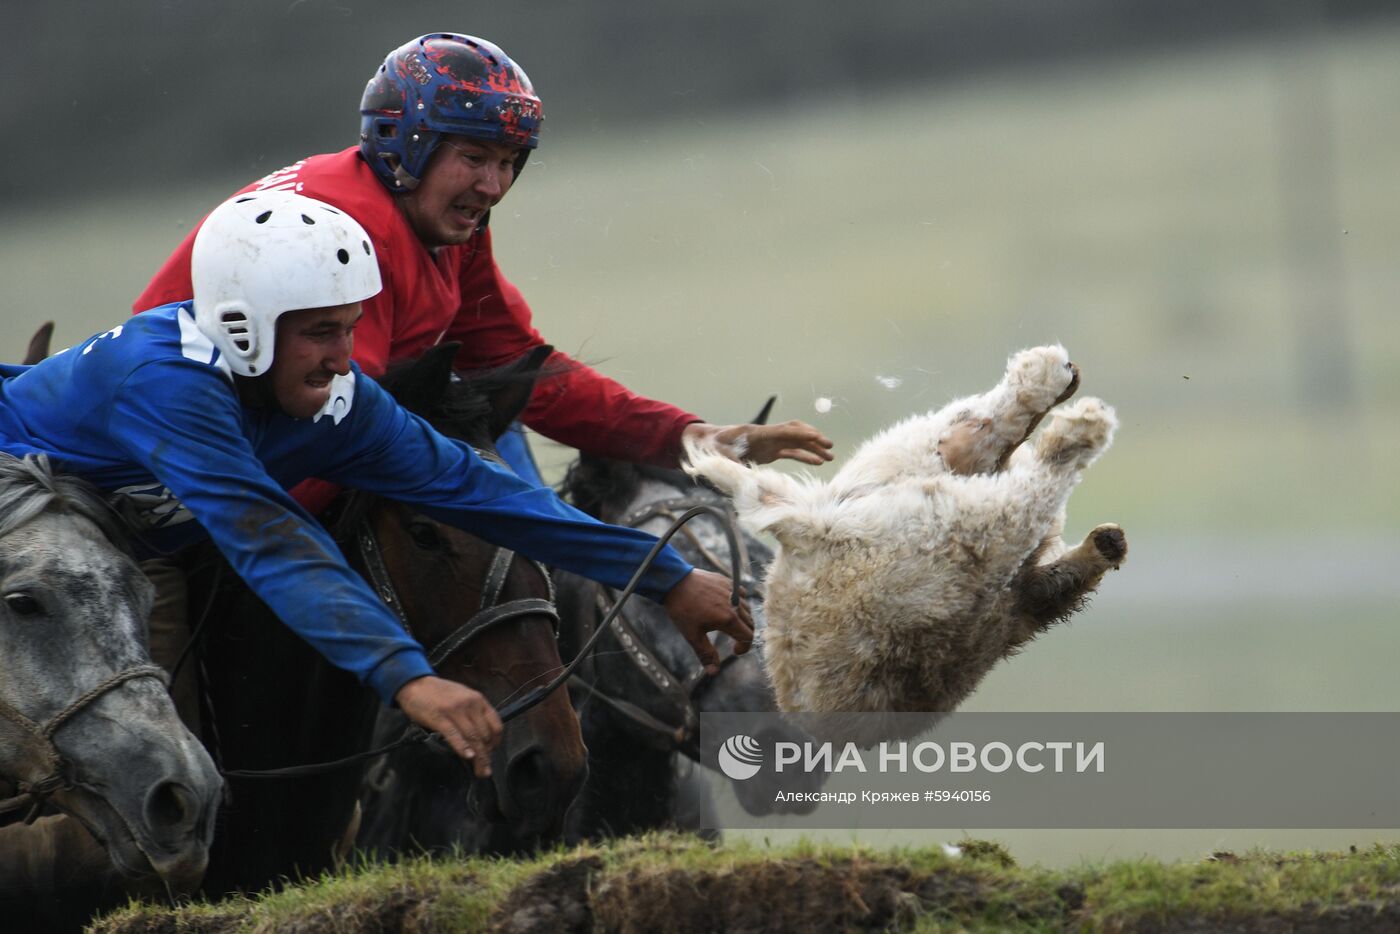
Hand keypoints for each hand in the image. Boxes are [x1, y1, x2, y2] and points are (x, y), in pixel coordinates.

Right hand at [394, 676, 501, 777]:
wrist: (415, 683)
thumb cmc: (438, 693)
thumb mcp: (463, 697)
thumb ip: (473, 713)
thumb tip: (480, 737)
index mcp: (478, 700)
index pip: (496, 724)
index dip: (496, 743)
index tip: (492, 754)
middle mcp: (470, 704)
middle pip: (485, 735)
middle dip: (487, 755)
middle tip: (486, 769)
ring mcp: (455, 711)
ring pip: (473, 738)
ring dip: (478, 758)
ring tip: (480, 770)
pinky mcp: (440, 717)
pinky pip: (454, 735)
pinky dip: (463, 748)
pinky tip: (467, 756)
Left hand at [662, 568, 754, 673]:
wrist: (674, 582)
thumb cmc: (682, 609)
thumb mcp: (693, 635)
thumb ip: (706, 654)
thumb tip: (713, 672)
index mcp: (728, 619)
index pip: (748, 637)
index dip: (744, 648)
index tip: (734, 651)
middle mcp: (734, 605)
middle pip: (750, 624)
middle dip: (744, 636)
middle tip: (733, 641)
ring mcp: (732, 591)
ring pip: (747, 610)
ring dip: (742, 620)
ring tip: (728, 625)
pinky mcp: (728, 582)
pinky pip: (741, 595)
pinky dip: (739, 604)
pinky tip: (728, 607)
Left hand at [683, 420, 833, 466]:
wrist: (705, 442)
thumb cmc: (711, 449)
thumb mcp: (720, 459)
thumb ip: (735, 468)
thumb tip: (748, 482)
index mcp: (756, 434)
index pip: (783, 431)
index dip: (800, 434)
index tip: (817, 437)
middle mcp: (766, 435)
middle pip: (794, 432)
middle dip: (813, 437)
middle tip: (830, 446)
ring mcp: (769, 442)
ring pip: (796, 442)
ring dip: (813, 447)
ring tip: (830, 456)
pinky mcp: (769, 451)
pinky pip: (791, 451)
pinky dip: (804, 455)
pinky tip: (818, 462)